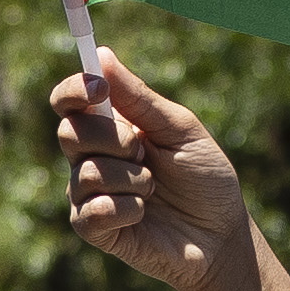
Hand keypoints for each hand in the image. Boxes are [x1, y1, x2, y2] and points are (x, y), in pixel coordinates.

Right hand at [54, 48, 262, 290]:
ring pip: (87, 173)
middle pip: (70, 132)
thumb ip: (139, 98)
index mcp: (110, 126)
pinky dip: (126, 209)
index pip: (69, 102)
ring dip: (132, 179)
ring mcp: (88, 194)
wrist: (220, 235)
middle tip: (145, 153)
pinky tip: (144, 214)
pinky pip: (92, 210)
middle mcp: (91, 157)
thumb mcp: (180, 130)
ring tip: (154, 190)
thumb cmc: (205, 179)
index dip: (75, 90)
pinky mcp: (93, 229)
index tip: (100, 89)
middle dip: (114, 139)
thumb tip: (100, 55)